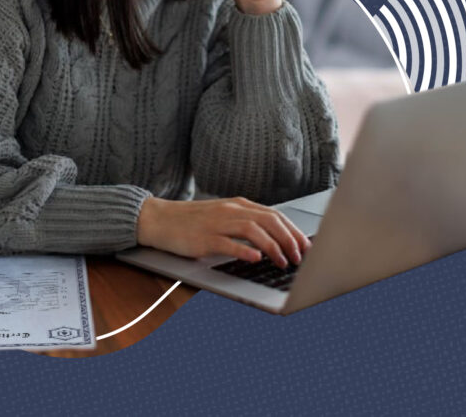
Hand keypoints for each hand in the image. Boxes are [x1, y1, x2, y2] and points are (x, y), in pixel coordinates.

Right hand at [136, 196, 310, 267]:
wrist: (159, 219)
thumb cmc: (192, 222)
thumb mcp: (223, 217)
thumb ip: (245, 223)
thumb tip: (273, 239)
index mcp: (238, 205)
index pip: (274, 215)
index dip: (293, 231)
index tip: (305, 246)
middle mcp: (231, 211)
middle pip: (269, 221)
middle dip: (289, 239)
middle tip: (299, 257)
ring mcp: (217, 223)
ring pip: (253, 230)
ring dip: (273, 247)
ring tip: (282, 261)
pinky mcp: (204, 238)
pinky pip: (228, 243)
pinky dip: (244, 250)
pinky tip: (256, 259)